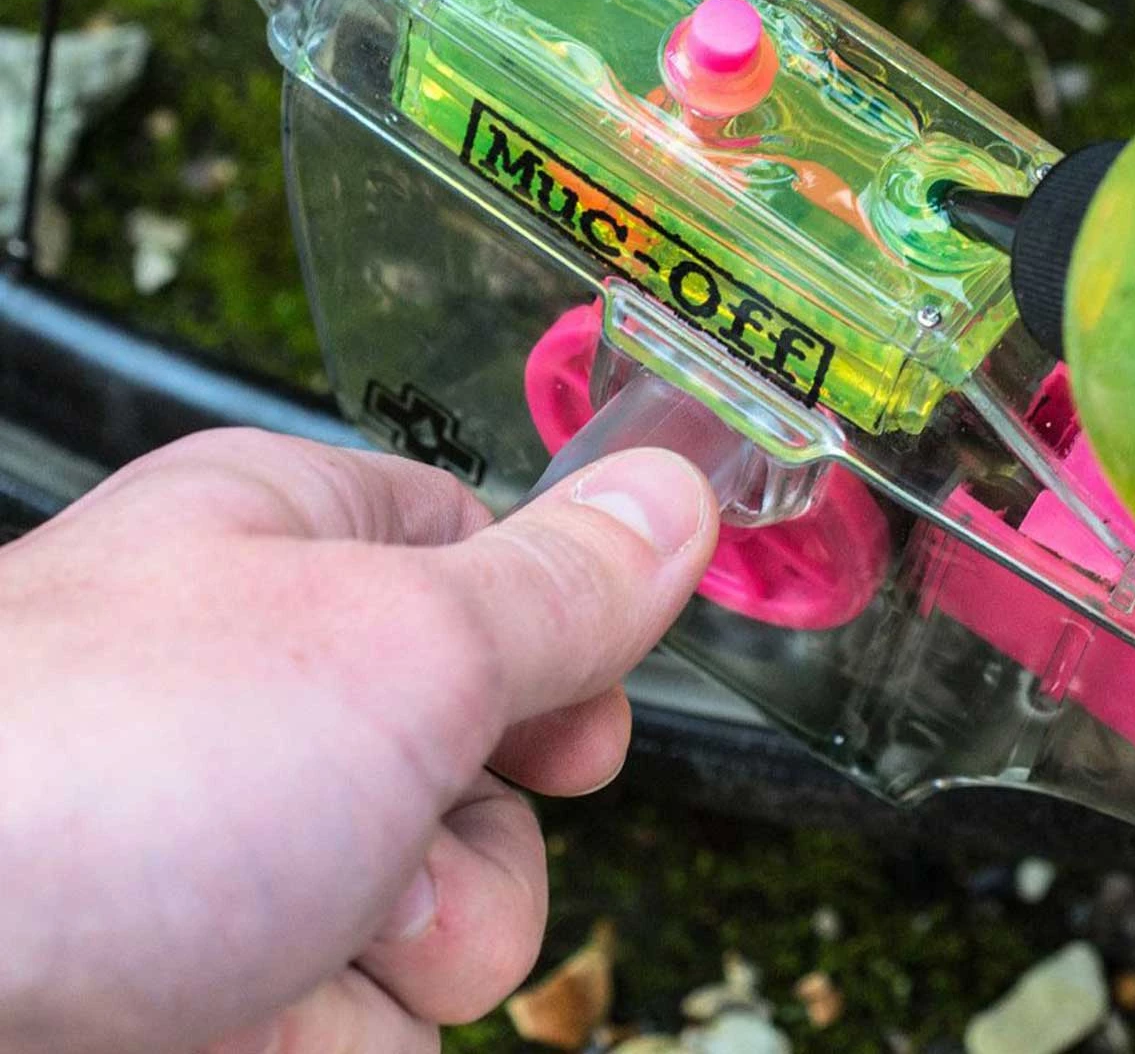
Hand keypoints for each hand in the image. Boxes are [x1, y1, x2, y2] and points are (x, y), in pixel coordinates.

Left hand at [0, 430, 716, 1053]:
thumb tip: (677, 491)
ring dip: (399, 967)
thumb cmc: (100, 767)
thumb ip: (562, 585)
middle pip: (483, 768)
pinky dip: (320, 1047)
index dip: (563, 652)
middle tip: (396, 856)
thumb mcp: (401, 645)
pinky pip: (352, 1030)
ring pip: (433, 923)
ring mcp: (229, 848)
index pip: (489, 567)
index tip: (584, 729)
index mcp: (301, 548)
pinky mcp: (197, 993)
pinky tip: (229, 1035)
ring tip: (281, 961)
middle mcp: (264, 688)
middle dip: (475, 852)